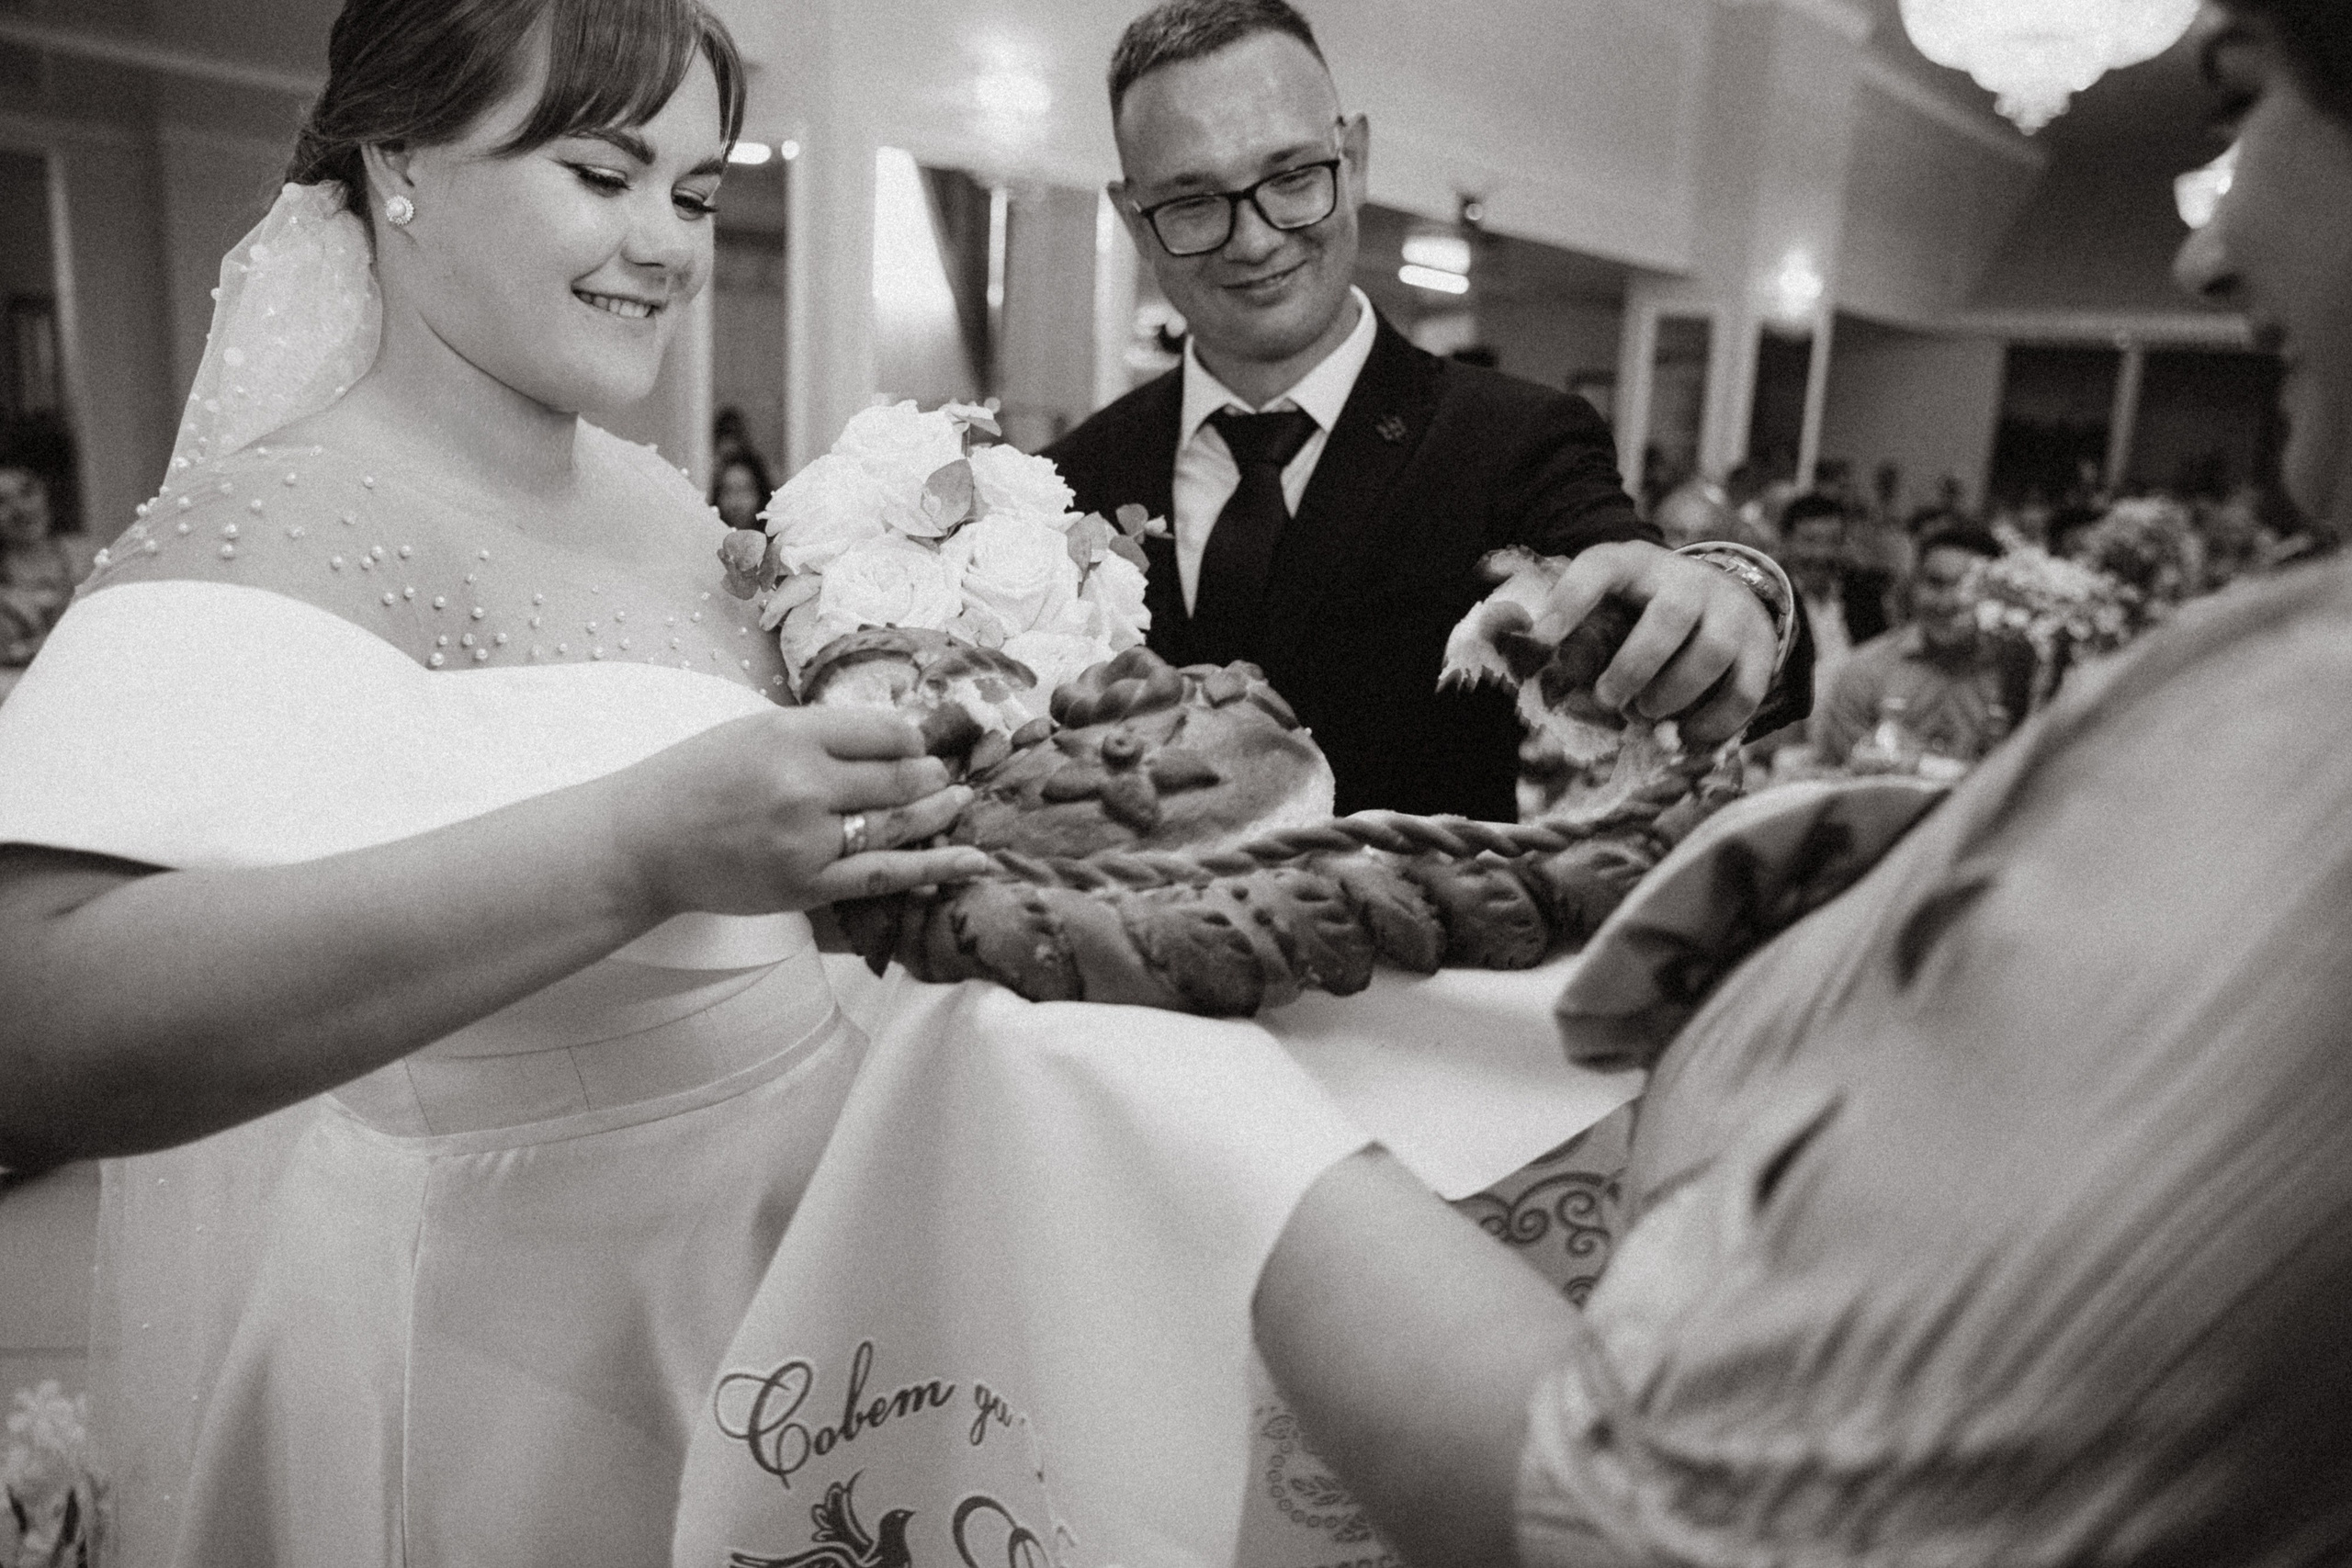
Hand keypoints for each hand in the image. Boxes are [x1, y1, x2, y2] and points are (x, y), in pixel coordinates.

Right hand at [605, 707, 993, 917]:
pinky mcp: (807, 885)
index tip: (922, 744)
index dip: (914, 739)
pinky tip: (972, 862)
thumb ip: (819, 733)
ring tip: (962, 802)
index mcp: (791, 733)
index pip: (885, 731)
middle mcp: (804, 783)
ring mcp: (808, 838)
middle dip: (932, 776)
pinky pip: (884, 875)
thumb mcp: (755, 730)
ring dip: (940, 813)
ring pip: (900, 824)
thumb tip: (892, 733)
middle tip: (945, 775)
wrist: (643, 843)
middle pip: (901, 777)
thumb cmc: (697, 779)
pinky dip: (932, 868)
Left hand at [1533, 540, 1776, 747]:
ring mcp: (1728, 609)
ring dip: (1674, 693)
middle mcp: (1686, 579)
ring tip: (1648, 713)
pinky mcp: (1760, 645)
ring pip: (1711, 651)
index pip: (1601, 567)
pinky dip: (1714, 721)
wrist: (1719, 597)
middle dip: (1635, 667)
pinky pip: (1745, 688)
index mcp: (1634, 564)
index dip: (1571, 599)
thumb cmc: (1641, 613)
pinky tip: (1686, 734)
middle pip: (1668, 617)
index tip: (1541, 637)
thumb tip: (1522, 659)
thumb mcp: (1607, 605)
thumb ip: (1571, 632)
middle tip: (1610, 700)